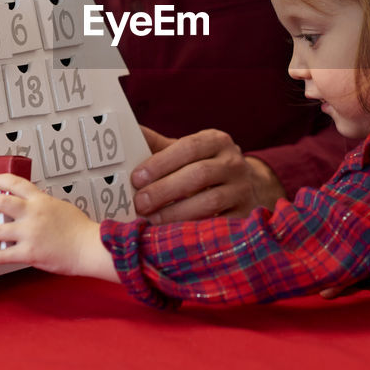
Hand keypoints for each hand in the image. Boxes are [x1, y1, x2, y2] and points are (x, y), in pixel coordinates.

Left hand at [0, 174, 117, 281]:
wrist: (88, 247)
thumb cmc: (79, 230)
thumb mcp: (60, 206)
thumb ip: (42, 205)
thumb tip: (29, 208)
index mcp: (40, 200)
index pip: (14, 182)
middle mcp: (32, 214)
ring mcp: (29, 233)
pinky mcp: (29, 253)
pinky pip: (2, 255)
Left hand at [130, 126, 285, 222]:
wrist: (245, 187)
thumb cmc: (203, 167)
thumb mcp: (186, 153)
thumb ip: (157, 145)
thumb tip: (125, 135)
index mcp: (217, 141)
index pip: (189, 147)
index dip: (161, 163)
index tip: (137, 178)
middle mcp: (234, 163)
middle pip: (199, 175)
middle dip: (165, 190)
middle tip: (140, 203)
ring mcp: (242, 190)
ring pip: (210, 202)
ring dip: (176, 213)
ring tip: (152, 220)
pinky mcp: (245, 216)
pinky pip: (219, 225)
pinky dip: (195, 230)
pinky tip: (174, 234)